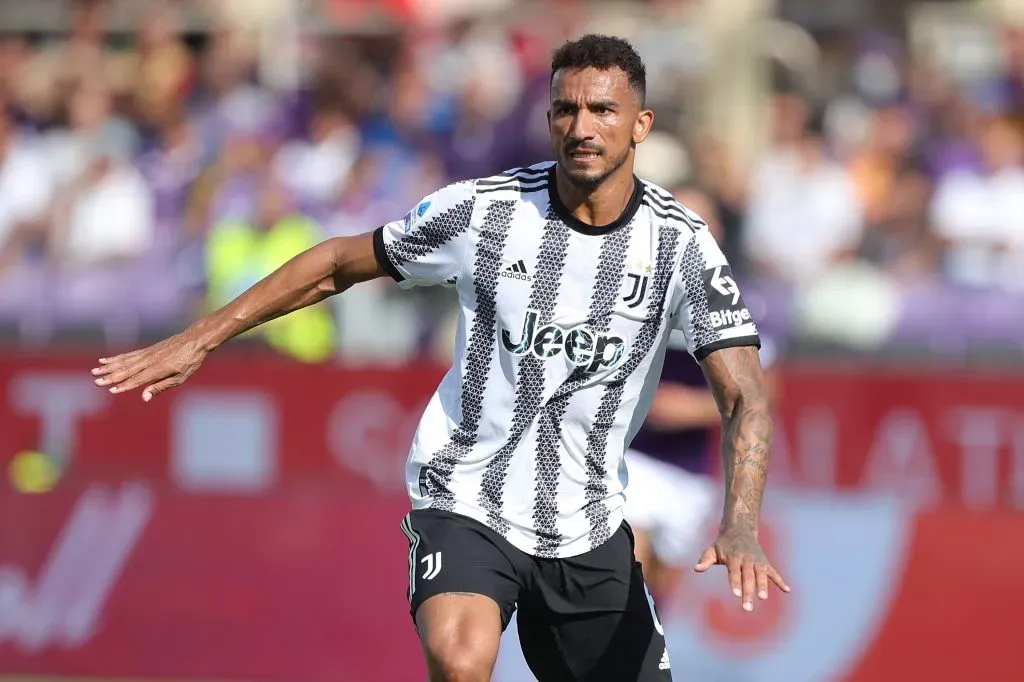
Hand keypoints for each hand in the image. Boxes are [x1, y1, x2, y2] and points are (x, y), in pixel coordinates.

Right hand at [91, 332, 206, 401]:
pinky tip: (106, 360)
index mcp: (158, 370)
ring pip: (124, 361)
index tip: (111, 390)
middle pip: (127, 370)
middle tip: (96, 381)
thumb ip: (160, 387)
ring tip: (95, 370)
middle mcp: (149, 361)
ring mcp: (147, 354)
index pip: (137, 380)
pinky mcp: (146, 350)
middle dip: (110, 376)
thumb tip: (144, 397)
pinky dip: (116, 358)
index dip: (124, 386)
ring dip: (108, 367)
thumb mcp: (179, 378)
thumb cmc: (189, 362)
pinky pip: (128, 355)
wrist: (194, 340)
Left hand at [694, 527, 789, 611]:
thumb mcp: (712, 550)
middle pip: (748, 577)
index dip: (736, 582)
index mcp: (734, 557)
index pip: (735, 572)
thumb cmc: (723, 545)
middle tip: (747, 608)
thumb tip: (696, 569)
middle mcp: (747, 559)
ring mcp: (758, 561)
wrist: (740, 530)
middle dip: (748, 592)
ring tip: (763, 598)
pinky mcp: (765, 563)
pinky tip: (787, 590)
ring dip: (763, 586)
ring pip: (762, 575)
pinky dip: (780, 581)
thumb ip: (705, 560)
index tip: (736, 595)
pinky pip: (774, 572)